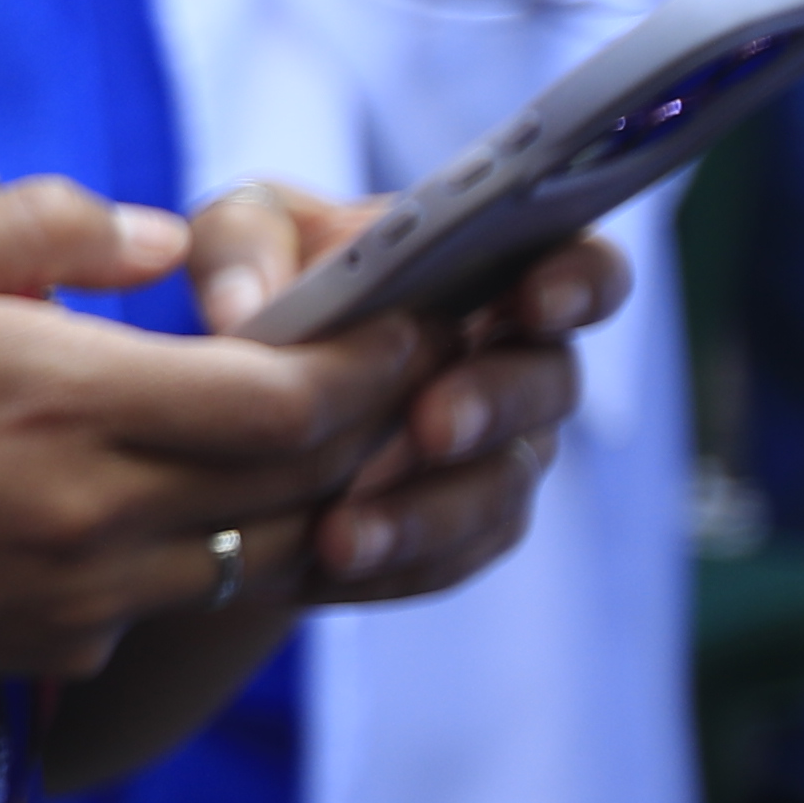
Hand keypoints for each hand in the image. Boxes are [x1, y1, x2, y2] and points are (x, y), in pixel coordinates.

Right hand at [0, 179, 436, 679]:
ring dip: (310, 500)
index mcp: (66, 401)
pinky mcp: (61, 644)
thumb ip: (47, 226)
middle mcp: (96, 513)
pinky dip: (207, 554)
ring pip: (262, 554)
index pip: (289, 397)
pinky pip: (175, 600)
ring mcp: (84, 594)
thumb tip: (170, 239)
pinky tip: (182, 503)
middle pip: (305, 481)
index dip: (373, 360)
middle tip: (394, 371)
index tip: (404, 316)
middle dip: (371, 424)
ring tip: (320, 440)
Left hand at [185, 181, 613, 602]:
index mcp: (492, 271)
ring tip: (345, 531)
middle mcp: (513, 364)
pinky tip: (331, 562)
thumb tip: (244, 308)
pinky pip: (449, 557)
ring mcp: (496, 455)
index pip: (581, 267)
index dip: (578, 282)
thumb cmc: (258, 288)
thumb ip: (243, 245)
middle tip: (431, 425)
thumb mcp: (238, 240)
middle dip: (494, 405)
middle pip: (549, 384)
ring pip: (497, 488)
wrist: (222, 414)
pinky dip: (392, 561)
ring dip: (428, 511)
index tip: (536, 300)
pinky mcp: (458, 533)